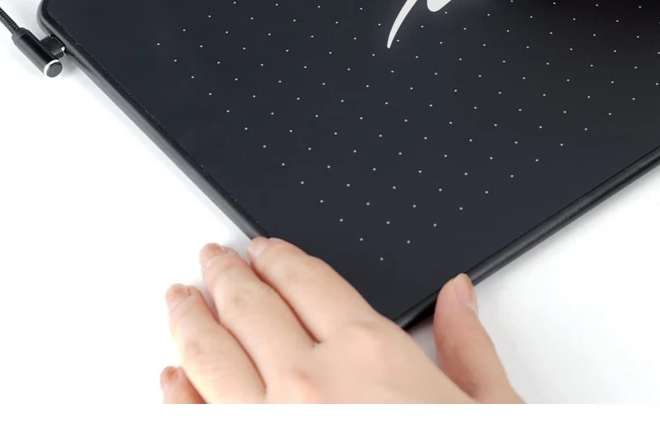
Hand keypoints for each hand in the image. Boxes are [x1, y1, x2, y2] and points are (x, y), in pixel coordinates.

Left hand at [160, 238, 521, 403]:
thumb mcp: (490, 410)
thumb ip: (467, 347)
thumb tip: (457, 296)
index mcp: (370, 352)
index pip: (308, 282)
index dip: (278, 258)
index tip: (261, 249)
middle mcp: (310, 382)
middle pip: (250, 308)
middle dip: (224, 277)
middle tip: (208, 259)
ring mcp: (268, 426)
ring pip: (211, 356)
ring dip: (190, 321)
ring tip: (178, 301)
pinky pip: (196, 418)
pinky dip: (176, 393)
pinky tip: (170, 377)